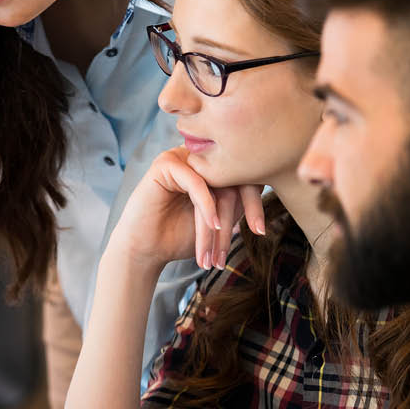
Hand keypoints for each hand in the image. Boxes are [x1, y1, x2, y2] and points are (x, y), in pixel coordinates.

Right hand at [109, 147, 265, 275]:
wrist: (145, 251)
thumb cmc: (178, 237)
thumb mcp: (218, 220)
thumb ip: (237, 204)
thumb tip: (264, 191)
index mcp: (209, 168)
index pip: (241, 175)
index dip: (255, 202)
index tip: (261, 231)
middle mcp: (196, 158)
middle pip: (232, 176)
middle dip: (244, 211)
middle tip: (251, 236)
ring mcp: (180, 157)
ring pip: (215, 182)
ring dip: (221, 217)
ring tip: (220, 246)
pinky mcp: (165, 164)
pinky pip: (196, 181)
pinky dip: (206, 205)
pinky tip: (212, 225)